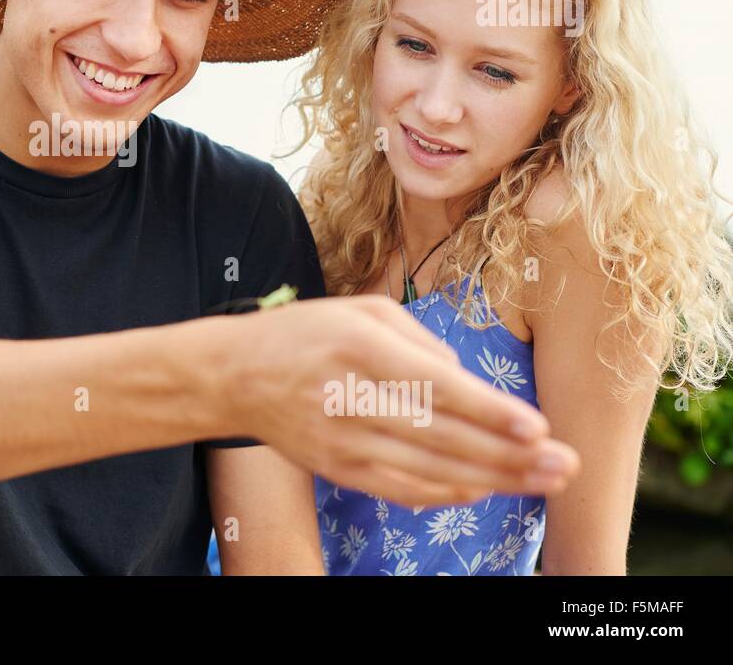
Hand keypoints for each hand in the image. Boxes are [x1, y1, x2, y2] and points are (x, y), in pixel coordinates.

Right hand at [224, 295, 579, 506]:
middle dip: (511, 454)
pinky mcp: (338, 468)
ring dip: (495, 478)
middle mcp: (350, 397)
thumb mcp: (359, 308)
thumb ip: (419, 338)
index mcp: (358, 347)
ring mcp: (343, 440)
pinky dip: (447, 492)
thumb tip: (467, 381)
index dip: (487, 410)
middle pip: (442, 435)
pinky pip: (402, 488)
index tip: (536, 426)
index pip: (433, 386)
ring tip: (546, 480)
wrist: (234, 376)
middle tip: (566, 464)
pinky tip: (486, 488)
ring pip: (430, 468)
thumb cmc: (305, 334)